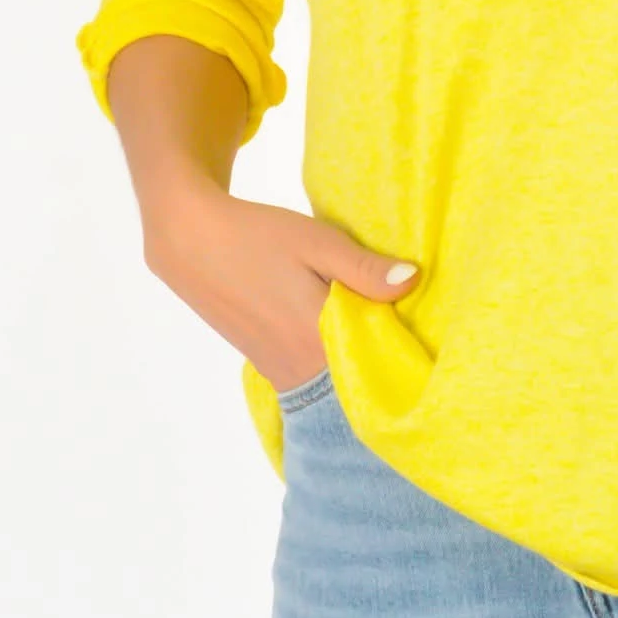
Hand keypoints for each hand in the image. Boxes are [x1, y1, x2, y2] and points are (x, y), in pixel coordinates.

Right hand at [142, 184, 419, 395]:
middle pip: (355, 380)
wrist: (192, 241)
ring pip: (334, 381)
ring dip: (358, 362)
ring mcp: (278, 371)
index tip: (425, 336)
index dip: (403, 352)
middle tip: (410, 331)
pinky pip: (312, 378)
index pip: (375, 365)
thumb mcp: (316, 241)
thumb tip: (412, 281)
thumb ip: (363, 268)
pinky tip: (347, 334)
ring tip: (382, 330)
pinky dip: (333, 364)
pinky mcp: (267, 366)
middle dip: (383, 361)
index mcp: (314, 337)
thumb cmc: (258, 236)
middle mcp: (296, 367)